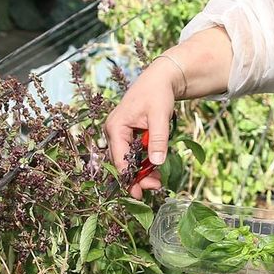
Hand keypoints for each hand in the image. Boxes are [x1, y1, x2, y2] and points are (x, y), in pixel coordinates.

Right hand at [103, 58, 181, 198]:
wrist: (160, 79)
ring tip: (156, 181)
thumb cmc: (158, 94)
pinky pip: (130, 152)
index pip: (119, 160)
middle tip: (155, 187)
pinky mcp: (125, 133)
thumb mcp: (160, 117)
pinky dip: (141, 161)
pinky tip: (152, 168)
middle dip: (136, 177)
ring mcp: (118, 132)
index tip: (140, 194)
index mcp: (116, 127)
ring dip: (139, 171)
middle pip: (121, 162)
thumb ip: (158, 140)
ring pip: (126, 159)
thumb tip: (157, 163)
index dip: (129, 179)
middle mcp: (113, 131)